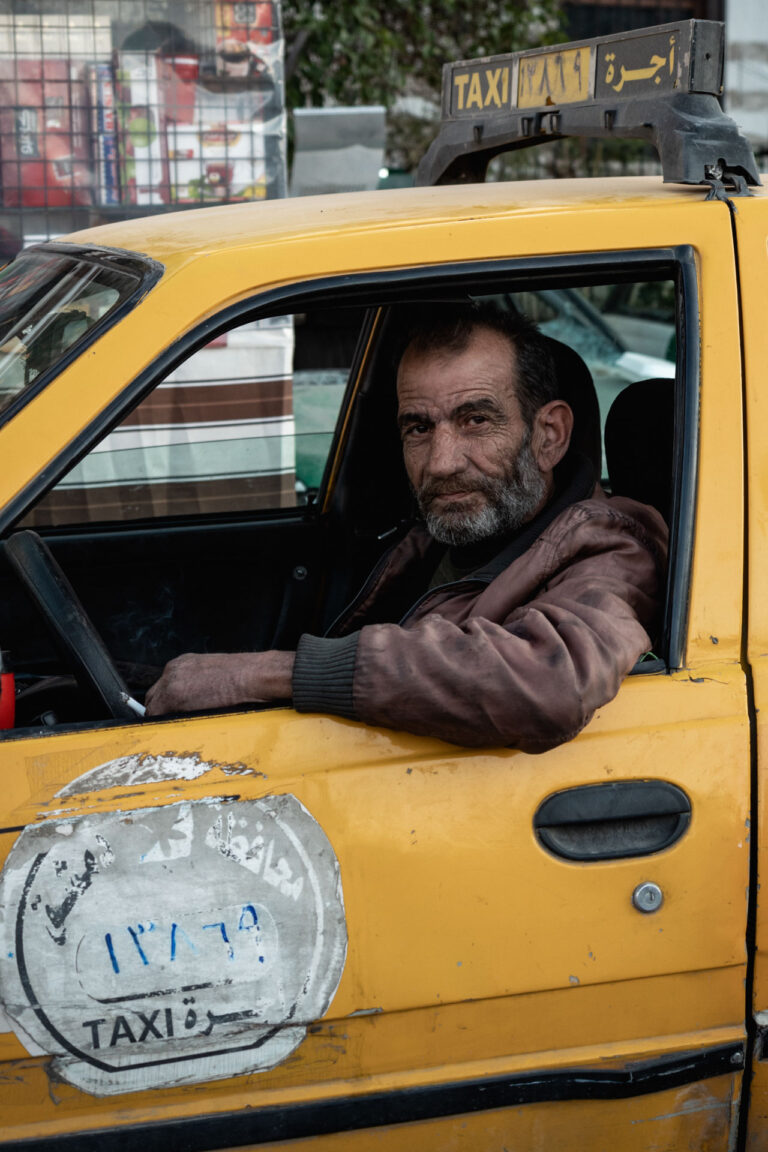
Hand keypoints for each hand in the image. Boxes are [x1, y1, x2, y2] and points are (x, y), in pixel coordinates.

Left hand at [144, 650, 294, 716]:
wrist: (254, 675)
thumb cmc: (245, 676)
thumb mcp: (215, 674)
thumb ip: (198, 683)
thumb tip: (194, 700)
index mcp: (183, 663)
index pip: (162, 688)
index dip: (167, 704)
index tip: (174, 713)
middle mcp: (173, 670)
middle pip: (153, 698)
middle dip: (162, 712)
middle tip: (177, 723)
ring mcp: (171, 683)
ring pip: (154, 709)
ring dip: (165, 720)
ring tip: (184, 728)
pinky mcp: (174, 698)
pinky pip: (158, 717)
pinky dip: (166, 726)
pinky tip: (184, 728)